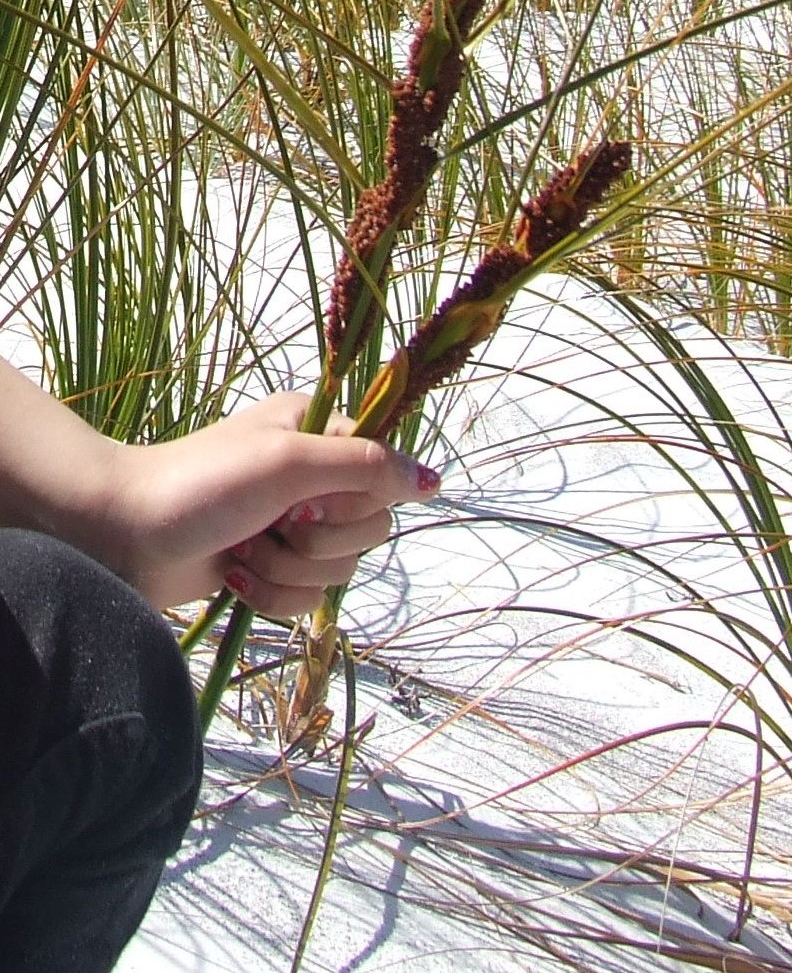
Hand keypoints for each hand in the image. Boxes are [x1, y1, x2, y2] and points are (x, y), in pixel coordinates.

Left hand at [106, 392, 440, 610]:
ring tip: (244, 549)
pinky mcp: (270, 567)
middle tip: (275, 524)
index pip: (386, 474)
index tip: (310, 500)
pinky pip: (307, 597)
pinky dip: (271, 593)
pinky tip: (234, 574)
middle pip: (370, 529)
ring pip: (338, 570)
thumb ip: (366, 467)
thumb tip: (433, 481)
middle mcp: (313, 476)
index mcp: (320, 432)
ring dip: (288, 569)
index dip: (355, 500)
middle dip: (318, 541)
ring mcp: (291, 524)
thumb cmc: (199, 485)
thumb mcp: (288, 462)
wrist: (120, 536)